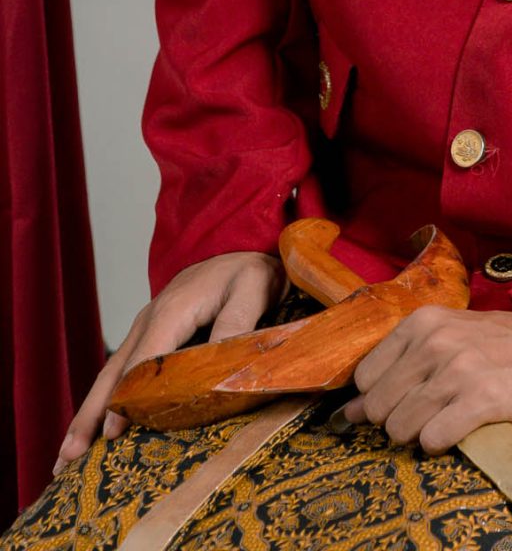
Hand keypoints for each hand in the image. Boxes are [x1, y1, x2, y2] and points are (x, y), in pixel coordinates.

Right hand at [55, 250, 282, 470]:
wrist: (238, 246)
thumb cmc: (246, 271)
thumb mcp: (252, 290)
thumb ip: (236, 323)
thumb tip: (218, 368)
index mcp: (171, 312)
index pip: (141, 363)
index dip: (126, 399)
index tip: (111, 435)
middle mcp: (148, 320)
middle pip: (113, 374)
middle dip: (90, 415)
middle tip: (69, 457)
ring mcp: (143, 327)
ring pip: (109, 375)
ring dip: (87, 414)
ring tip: (67, 455)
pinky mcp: (147, 334)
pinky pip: (119, 370)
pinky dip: (100, 400)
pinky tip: (92, 426)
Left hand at [346, 307, 511, 450]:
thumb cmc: (508, 345)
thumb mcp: (453, 336)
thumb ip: (404, 364)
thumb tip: (350, 411)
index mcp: (424, 320)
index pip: (365, 378)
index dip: (379, 397)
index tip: (403, 400)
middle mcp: (436, 340)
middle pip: (377, 407)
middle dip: (396, 421)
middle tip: (430, 414)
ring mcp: (459, 369)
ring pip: (400, 427)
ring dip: (419, 434)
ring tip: (448, 420)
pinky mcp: (483, 399)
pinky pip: (433, 439)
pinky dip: (441, 443)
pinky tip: (461, 429)